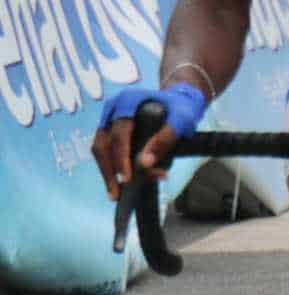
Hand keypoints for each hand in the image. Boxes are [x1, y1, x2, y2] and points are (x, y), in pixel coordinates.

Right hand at [92, 83, 207, 197]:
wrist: (179, 101)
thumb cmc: (181, 108)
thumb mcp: (181, 120)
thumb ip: (165, 139)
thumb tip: (144, 164)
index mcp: (127, 102)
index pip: (119, 134)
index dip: (121, 158)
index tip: (127, 179)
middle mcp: (112, 111)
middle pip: (103, 144)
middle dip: (109, 171)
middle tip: (117, 194)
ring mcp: (108, 121)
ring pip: (100, 150)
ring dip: (107, 173)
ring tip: (116, 194)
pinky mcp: (110, 132)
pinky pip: (106, 152)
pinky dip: (113, 168)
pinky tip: (121, 183)